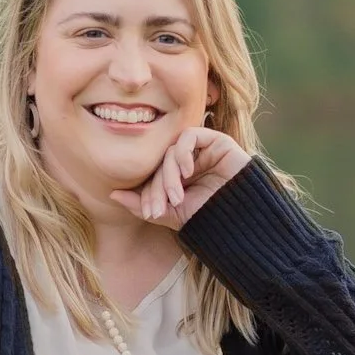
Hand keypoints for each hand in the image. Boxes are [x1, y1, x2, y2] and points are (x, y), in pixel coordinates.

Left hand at [109, 127, 250, 230]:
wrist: (242, 218)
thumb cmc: (210, 218)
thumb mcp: (171, 215)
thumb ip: (141, 204)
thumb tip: (112, 194)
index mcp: (176, 177)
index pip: (153, 176)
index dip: (149, 193)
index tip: (151, 214)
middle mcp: (187, 161)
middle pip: (160, 163)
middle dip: (158, 186)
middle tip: (162, 207)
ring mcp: (201, 150)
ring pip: (172, 151)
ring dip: (170, 175)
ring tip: (177, 196)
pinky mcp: (215, 140)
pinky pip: (190, 136)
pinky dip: (184, 152)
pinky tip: (188, 172)